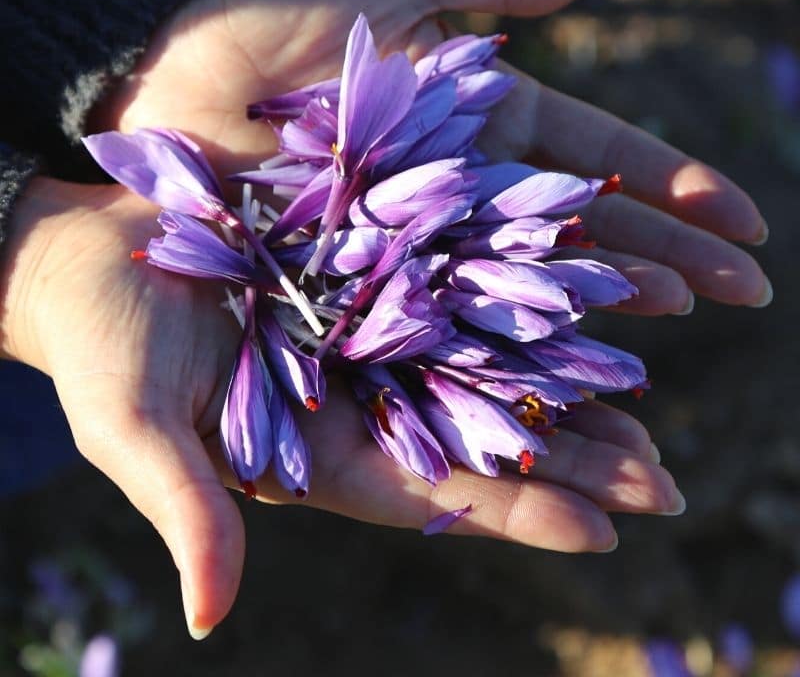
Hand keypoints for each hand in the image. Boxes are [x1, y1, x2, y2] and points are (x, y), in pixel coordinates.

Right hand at [0, 177, 682, 635]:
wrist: (87, 248)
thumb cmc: (99, 339)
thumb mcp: (134, 424)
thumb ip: (185, 507)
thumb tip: (209, 617)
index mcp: (311, 446)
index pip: (425, 490)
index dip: (509, 511)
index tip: (598, 531)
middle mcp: (352, 392)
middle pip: (473, 434)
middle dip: (562, 460)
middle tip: (657, 479)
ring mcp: (364, 325)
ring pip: (479, 362)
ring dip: (558, 384)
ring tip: (642, 411)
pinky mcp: (364, 262)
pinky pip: (453, 281)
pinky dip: (513, 292)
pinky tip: (575, 295)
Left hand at [101, 0, 770, 314]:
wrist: (164, 74)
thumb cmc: (266, 17)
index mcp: (478, 123)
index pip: (596, 162)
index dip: (673, 187)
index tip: (744, 219)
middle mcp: (459, 194)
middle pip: (579, 232)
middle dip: (667, 256)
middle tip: (746, 291)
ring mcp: (417, 246)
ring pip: (527, 284)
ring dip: (608, 308)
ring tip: (684, 323)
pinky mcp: (365, 286)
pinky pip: (451, 319)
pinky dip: (508, 344)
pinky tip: (567, 370)